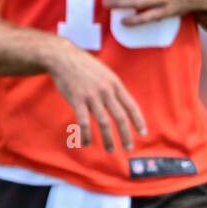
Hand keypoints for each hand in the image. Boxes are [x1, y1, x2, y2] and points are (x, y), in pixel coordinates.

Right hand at [43, 37, 146, 151]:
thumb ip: (113, 88)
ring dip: (108, 139)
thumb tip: (121, 103)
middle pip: (120, 117)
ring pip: (104, 122)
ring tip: (110, 150)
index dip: (138, 121)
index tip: (142, 133)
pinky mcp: (77, 100)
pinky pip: (84, 122)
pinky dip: (86, 135)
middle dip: (126, 135)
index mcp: (115, 84)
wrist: (64, 58)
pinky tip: (85, 143)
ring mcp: (92, 96)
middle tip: (129, 148)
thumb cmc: (84, 66)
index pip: (131, 105)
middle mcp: (106, 91)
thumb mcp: (105, 73)